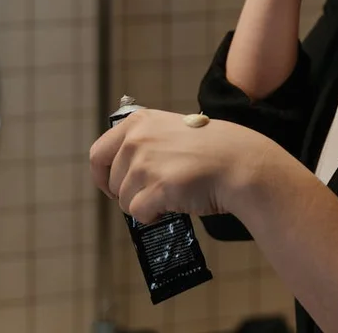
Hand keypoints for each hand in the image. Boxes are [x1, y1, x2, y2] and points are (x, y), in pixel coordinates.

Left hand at [89, 109, 272, 223]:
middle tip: (153, 191)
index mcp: (139, 122)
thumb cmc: (210, 150)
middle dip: (127, 193)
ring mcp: (145, 163)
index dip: (103, 175)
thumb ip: (145, 142)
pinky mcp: (156, 188)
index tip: (115, 185)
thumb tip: (120, 170)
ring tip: (172, 191)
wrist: (238, 162)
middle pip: (111, 182)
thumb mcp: (171, 130)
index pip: (98, 153)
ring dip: (145, 203)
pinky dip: (154, 215)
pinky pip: (139, 214)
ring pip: (124, 201)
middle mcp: (137, 139)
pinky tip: (175, 202)